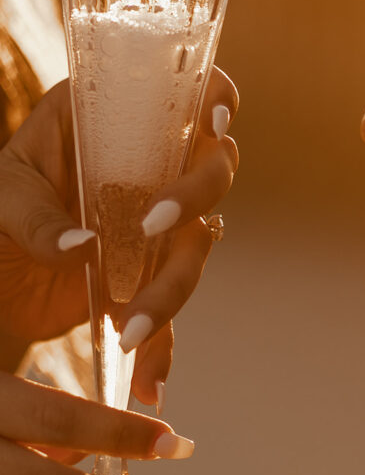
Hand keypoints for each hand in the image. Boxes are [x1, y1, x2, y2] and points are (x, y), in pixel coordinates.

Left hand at [0, 68, 238, 402]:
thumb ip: (36, 219)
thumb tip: (85, 250)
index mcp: (117, 120)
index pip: (190, 92)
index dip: (218, 97)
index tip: (216, 121)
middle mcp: (151, 164)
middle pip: (212, 168)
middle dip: (193, 196)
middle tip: (152, 227)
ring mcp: (157, 221)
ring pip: (196, 245)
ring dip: (173, 288)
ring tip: (131, 333)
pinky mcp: (150, 273)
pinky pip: (171, 306)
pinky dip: (162, 346)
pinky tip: (148, 382)